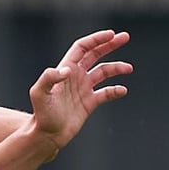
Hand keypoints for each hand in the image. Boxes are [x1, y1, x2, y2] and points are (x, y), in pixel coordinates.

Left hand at [29, 30, 132, 149]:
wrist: (47, 135)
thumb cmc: (41, 114)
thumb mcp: (39, 94)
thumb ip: (49, 79)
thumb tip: (67, 70)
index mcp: (65, 69)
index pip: (82, 48)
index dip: (96, 39)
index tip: (111, 34)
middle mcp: (75, 76)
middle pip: (95, 54)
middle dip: (109, 44)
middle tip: (125, 36)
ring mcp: (83, 89)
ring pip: (104, 72)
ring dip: (116, 68)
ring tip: (129, 68)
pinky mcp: (89, 103)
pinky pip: (106, 93)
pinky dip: (115, 90)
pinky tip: (122, 90)